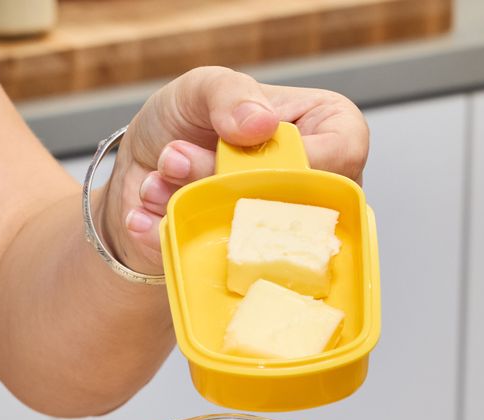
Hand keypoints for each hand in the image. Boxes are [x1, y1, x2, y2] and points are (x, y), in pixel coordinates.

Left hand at [100, 67, 369, 273]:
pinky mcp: (247, 269)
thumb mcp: (201, 87)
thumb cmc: (188, 122)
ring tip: (159, 177)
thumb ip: (230, 93)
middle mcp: (320, 190)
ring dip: (191, 203)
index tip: (233, 145)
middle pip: (298, 204)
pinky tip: (147, 214)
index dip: (290, 157)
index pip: (342, 155)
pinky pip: (218, 266)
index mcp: (331, 133)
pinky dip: (171, 236)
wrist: (141, 169)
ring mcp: (287, 236)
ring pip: (257, 239)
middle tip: (174, 157)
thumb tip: (261, 124)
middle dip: (221, 178)